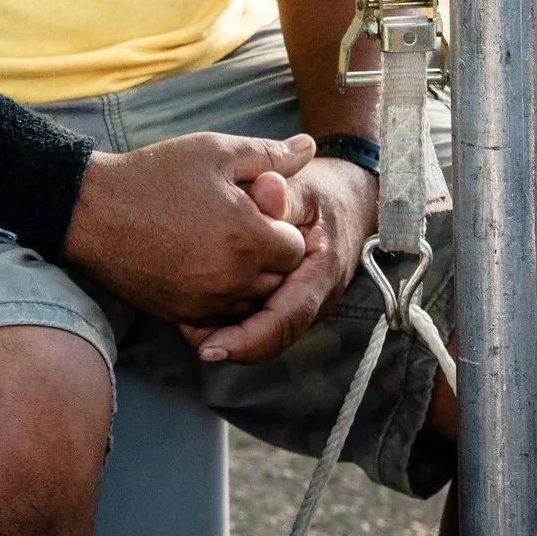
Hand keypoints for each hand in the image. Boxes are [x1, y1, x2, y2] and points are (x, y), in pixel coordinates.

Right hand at [62, 132, 315, 326]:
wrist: (91, 212)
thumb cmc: (152, 176)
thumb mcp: (212, 152)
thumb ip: (268, 154)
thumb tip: (310, 146)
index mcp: (248, 236)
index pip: (296, 247)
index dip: (280, 226)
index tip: (254, 211)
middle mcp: (233, 277)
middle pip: (278, 279)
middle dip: (268, 256)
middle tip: (238, 228)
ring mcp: (207, 301)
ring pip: (252, 302)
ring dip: (247, 279)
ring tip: (220, 248)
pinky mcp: (182, 315)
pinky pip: (221, 317)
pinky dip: (220, 297)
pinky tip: (200, 267)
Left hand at [184, 156, 378, 364]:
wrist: (349, 204)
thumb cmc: (323, 195)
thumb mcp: (305, 190)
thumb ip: (284, 194)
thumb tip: (268, 187)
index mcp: (320, 274)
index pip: (287, 317)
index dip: (248, 338)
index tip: (210, 348)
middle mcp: (314, 298)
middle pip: (272, 335)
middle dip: (231, 342)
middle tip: (187, 334)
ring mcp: (301, 302)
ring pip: (265, 331)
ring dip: (227, 333)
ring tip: (187, 325)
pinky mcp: (287, 298)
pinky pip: (261, 318)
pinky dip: (232, 319)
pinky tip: (198, 311)